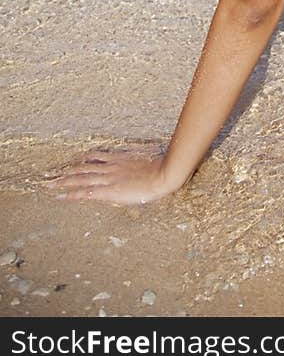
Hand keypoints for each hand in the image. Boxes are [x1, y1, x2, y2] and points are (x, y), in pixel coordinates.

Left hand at [41, 146, 185, 205]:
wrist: (162, 175)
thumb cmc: (159, 169)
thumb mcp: (145, 161)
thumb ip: (135, 162)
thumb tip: (132, 163)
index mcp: (118, 159)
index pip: (93, 158)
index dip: (80, 161)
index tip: (70, 163)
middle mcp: (109, 167)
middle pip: (82, 168)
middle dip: (65, 172)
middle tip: (50, 176)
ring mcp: (108, 178)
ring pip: (80, 178)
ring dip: (63, 181)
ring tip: (49, 184)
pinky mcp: (109, 190)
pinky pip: (86, 192)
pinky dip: (73, 194)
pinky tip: (62, 196)